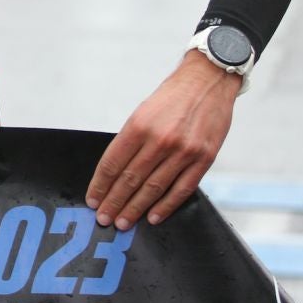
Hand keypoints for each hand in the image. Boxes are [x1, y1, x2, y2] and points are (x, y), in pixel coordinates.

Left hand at [85, 52, 239, 229]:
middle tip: (104, 218)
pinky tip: (153, 216)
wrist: (209, 81)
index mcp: (139, 125)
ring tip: (123, 221)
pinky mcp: (204, 158)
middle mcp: (160, 140)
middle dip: (114, 202)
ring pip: (154, 188)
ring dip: (136, 208)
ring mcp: (184, 151)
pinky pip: (182, 189)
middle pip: (130, 179)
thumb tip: (116, 171)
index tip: (93, 199)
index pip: (113, 163)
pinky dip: (166, 206)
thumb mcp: (143, 112)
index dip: (100, 185)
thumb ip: (131, 140)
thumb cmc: (173, 96)